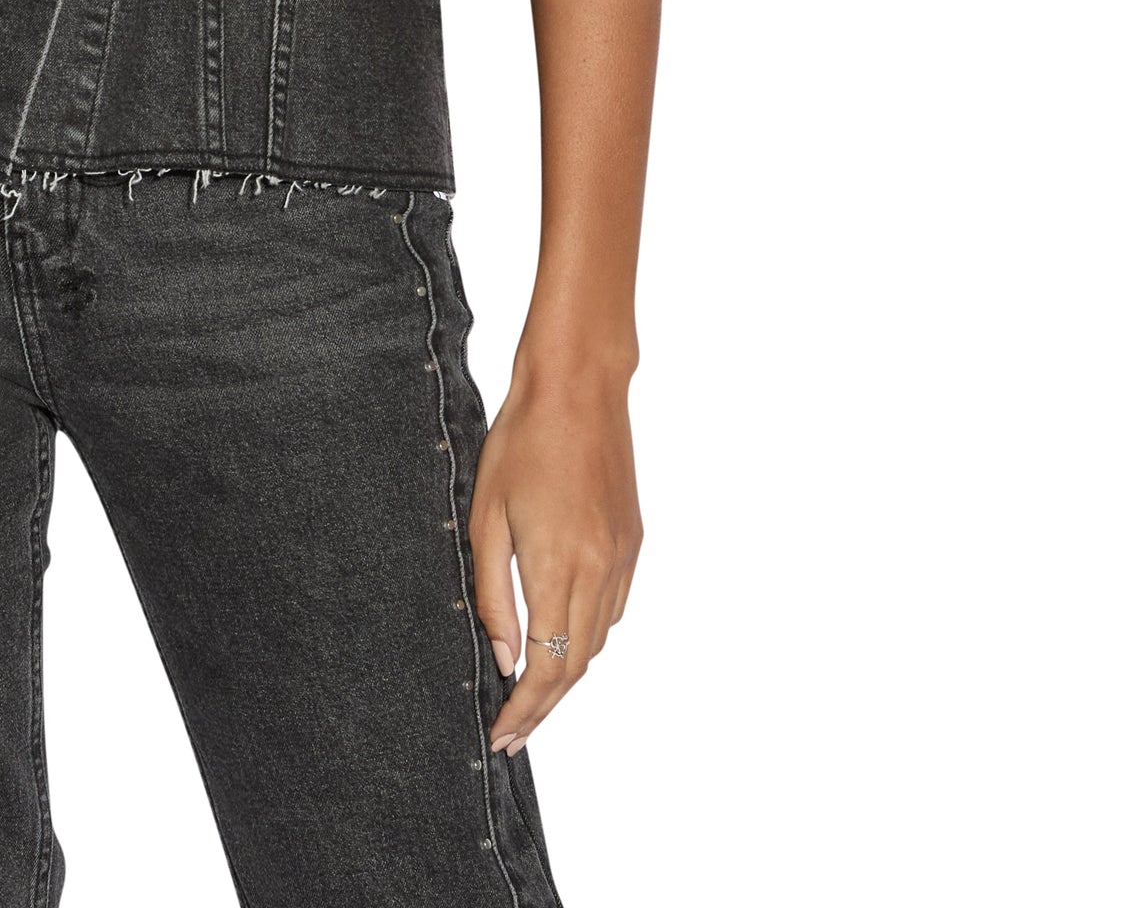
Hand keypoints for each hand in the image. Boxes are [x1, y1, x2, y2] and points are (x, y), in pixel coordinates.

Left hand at [469, 361, 641, 755]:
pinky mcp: (634, 541)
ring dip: (567, 675)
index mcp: (558, 566)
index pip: (546, 667)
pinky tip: (563, 639)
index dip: (524, 710)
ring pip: (598, 642)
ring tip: (531, 695)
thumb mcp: (486, 516)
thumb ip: (492, 593)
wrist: (578, 386)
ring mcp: (623, 557)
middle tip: (512, 732)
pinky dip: (588, 636)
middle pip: (575, 666)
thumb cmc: (521, 441)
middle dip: (544, 707)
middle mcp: (599, 571)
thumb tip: (504, 657)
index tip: (500, 734)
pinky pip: (614, 608)